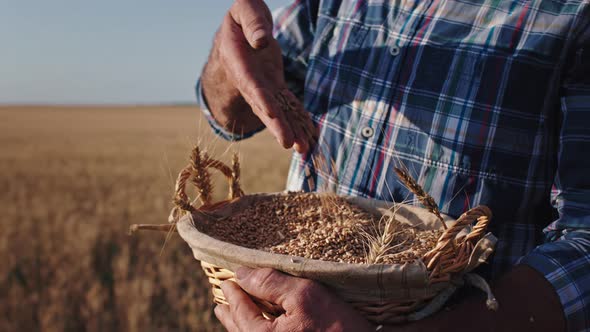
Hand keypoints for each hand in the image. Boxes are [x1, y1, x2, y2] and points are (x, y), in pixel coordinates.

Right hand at [211, 0, 316, 152]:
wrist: (237, 29)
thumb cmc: (241, 16)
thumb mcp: (244, 9)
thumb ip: (253, 23)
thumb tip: (262, 42)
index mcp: (238, 62)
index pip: (250, 84)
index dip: (261, 99)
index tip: (271, 113)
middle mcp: (249, 81)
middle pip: (263, 107)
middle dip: (276, 126)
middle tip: (289, 145)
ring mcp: (262, 87)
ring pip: (277, 112)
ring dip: (291, 130)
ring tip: (305, 150)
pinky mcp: (274, 87)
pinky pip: (287, 105)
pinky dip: (299, 119)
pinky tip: (310, 134)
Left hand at [214, 267, 373, 331]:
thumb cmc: (338, 325)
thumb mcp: (304, 295)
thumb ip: (270, 283)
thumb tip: (241, 273)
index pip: (240, 311)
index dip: (233, 292)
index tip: (228, 280)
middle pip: (240, 329)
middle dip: (230, 313)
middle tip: (221, 302)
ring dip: (241, 324)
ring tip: (232, 315)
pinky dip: (255, 331)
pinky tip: (258, 327)